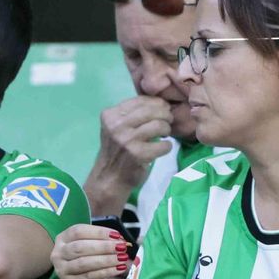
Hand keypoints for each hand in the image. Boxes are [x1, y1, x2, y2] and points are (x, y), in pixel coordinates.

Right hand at [52, 224, 129, 278]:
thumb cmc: (91, 261)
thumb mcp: (95, 248)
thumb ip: (104, 241)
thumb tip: (120, 239)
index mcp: (63, 238)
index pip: (78, 231)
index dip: (98, 232)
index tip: (116, 235)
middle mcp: (58, 253)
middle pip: (80, 247)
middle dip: (104, 246)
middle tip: (121, 247)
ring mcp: (62, 269)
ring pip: (84, 262)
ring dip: (106, 259)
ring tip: (123, 258)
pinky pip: (90, 276)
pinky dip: (107, 271)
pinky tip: (119, 268)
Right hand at [84, 96, 172, 212]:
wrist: (110, 178)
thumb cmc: (118, 149)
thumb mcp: (117, 127)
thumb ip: (133, 113)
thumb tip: (161, 101)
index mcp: (110, 115)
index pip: (140, 100)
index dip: (157, 103)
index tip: (163, 110)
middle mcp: (116, 125)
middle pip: (152, 110)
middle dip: (165, 115)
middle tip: (168, 122)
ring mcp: (126, 140)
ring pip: (159, 125)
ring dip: (167, 130)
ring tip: (164, 135)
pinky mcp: (138, 154)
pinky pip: (163, 145)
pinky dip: (167, 146)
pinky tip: (162, 148)